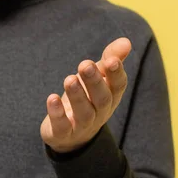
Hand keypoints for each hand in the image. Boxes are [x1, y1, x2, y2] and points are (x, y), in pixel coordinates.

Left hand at [40, 38, 131, 153]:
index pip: (118, 86)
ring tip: (69, 79)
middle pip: (102, 99)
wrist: (69, 136)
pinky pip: (62, 126)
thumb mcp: (97, 78)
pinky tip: (52, 98)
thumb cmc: (86, 98)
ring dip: (77, 95)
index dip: (116, 74)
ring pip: (84, 113)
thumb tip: (126, 41)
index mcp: (110, 97)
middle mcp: (100, 113)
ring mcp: (82, 125)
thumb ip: (110, 59)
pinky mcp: (62, 133)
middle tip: (85, 64)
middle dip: (94, 82)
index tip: (111, 60)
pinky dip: (57, 113)